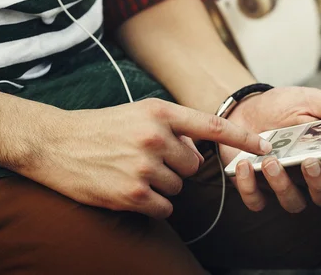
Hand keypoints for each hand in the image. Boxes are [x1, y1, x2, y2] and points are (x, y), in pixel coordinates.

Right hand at [16, 98, 270, 218]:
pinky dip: (151, 204)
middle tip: (147, 161)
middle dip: (176, 167)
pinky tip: (129, 190)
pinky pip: (163, 208)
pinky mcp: (131, 194)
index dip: (242, 136)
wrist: (55, 143)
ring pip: (177, 188)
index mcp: (158, 113)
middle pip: (192, 166)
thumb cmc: (98, 127)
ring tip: (130, 171)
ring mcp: (143, 166)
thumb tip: (198, 152)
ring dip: (160, 186)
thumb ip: (172, 126)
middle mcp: (154, 137)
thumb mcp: (136, 113)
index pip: (211, 125)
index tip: (265, 145)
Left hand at [221, 87, 320, 212]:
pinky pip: (255, 200)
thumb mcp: (309, 100)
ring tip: (270, 161)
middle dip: (319, 183)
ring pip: (292, 202)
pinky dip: (249, 187)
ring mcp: (280, 182)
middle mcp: (305, 174)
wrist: (242, 109)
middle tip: (310, 161)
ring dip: (282, 184)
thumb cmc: (279, 107)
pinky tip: (244, 165)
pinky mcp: (253, 186)